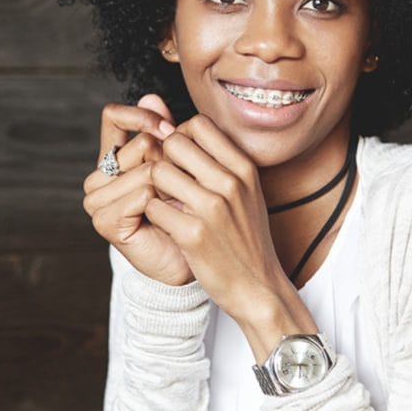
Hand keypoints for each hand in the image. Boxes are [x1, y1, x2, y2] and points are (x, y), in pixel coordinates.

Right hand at [82, 94, 193, 285]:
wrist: (193, 256)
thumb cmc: (186, 210)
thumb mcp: (178, 163)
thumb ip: (163, 131)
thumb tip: (151, 96)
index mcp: (113, 158)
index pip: (113, 116)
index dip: (142, 116)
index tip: (170, 128)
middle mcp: (99, 177)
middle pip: (140, 145)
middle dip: (171, 163)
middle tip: (182, 188)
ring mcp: (97, 200)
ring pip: (145, 170)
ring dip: (171, 186)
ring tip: (178, 205)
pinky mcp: (105, 221)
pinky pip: (142, 194)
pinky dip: (164, 203)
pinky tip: (170, 217)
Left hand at [144, 115, 316, 358]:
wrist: (258, 286)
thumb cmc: (246, 237)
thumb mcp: (246, 192)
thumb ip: (220, 161)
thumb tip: (178, 130)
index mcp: (244, 168)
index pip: (199, 124)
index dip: (181, 136)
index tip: (181, 159)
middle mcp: (231, 182)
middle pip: (174, 143)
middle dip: (164, 159)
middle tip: (169, 183)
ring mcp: (212, 208)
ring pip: (158, 172)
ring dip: (155, 189)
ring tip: (168, 204)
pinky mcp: (193, 234)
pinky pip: (153, 207)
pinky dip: (155, 216)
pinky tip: (169, 226)